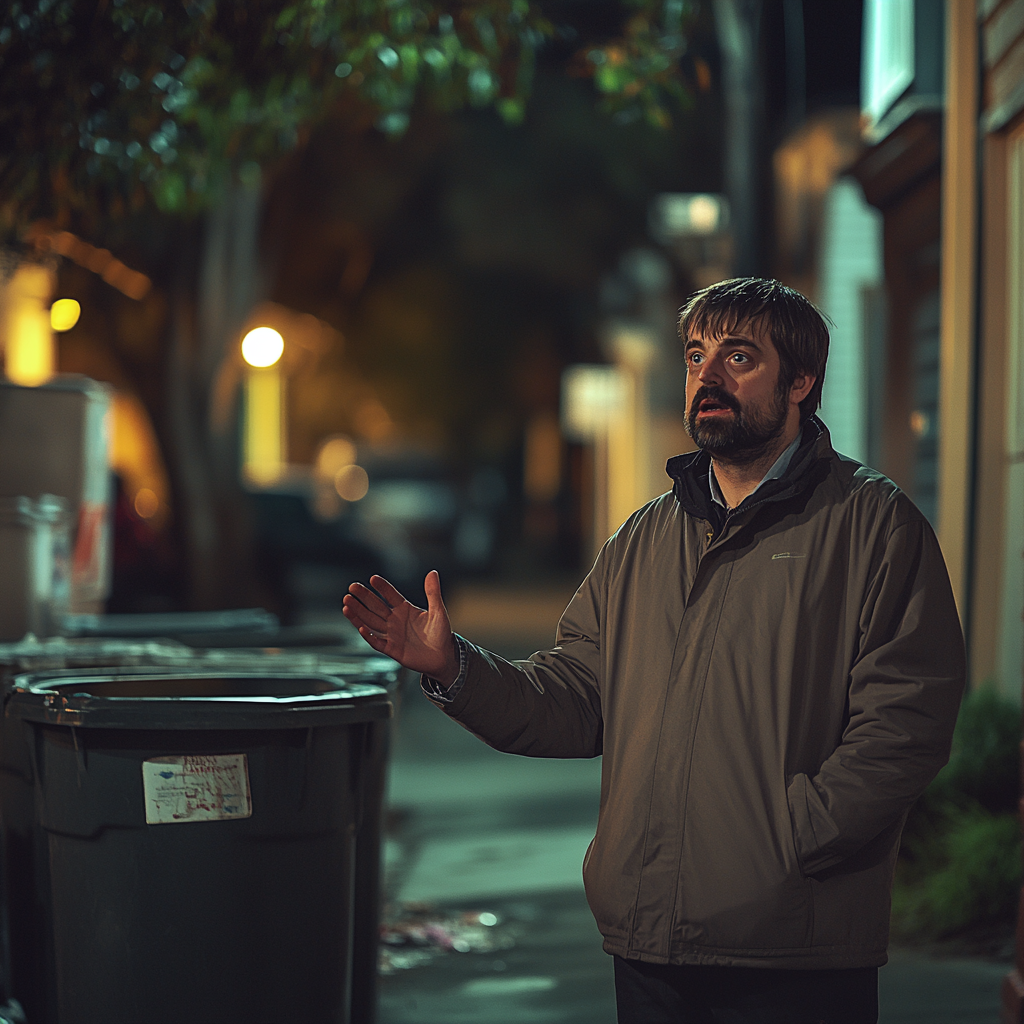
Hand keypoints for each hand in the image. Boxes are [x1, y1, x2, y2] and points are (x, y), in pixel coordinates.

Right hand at [342, 571, 458, 685]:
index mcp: (405, 609)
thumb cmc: (442, 634)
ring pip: (371, 622)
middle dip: (363, 598)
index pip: (390, 595)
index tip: (373, 579)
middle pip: (376, 607)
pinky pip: (377, 642)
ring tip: (347, 604)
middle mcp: (395, 621)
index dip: (382, 587)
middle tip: (352, 587)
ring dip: (359, 614)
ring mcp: (392, 635)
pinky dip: (369, 636)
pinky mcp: (392, 649)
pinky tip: (361, 627)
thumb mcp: (438, 611)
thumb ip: (433, 593)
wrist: (444, 657)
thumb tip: (433, 572)